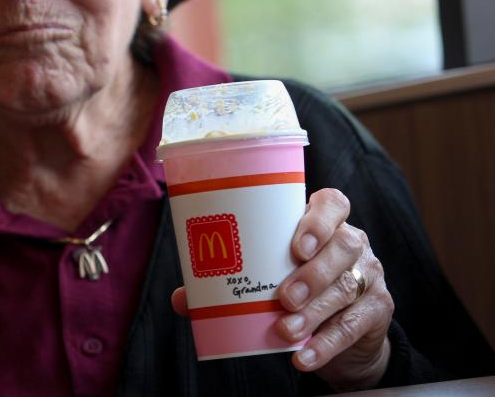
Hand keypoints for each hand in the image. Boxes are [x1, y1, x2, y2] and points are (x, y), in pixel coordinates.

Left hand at [170, 188, 393, 390]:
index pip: (333, 203)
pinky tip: (304, 355)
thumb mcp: (267, 276)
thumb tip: (182, 298)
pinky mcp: (377, 308)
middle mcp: (352, 242)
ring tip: (285, 331)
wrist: (341, 330)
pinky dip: (327, 343)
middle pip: (343, 246)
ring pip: (346, 287)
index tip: (296, 245)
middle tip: (283, 298)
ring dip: (314, 311)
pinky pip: (354, 324)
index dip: (318, 219)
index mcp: (324, 222)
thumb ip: (228, 281)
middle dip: (312, 273)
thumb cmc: (295, 286)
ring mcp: (369, 274)